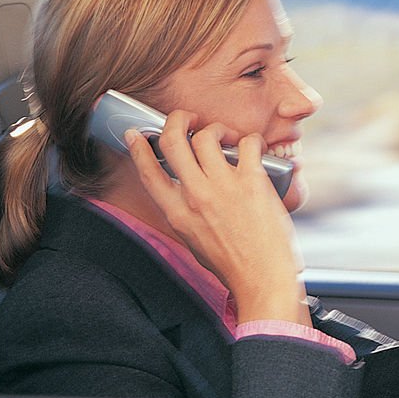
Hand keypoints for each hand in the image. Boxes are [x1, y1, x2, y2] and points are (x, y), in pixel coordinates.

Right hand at [125, 109, 308, 325]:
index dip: (139, 148)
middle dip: (178, 120)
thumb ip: (184, 213)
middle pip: (174, 141)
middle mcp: (195, 196)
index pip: (148, 172)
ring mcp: (223, 186)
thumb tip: (184, 190)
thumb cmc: (232, 264)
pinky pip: (247, 144)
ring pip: (207, 136)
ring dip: (217, 129)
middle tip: (189, 119)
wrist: (262, 278)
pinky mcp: (252, 181)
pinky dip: (252, 140)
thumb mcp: (193, 240)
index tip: (136, 133)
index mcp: (176, 214)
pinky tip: (254, 148)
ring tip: (226, 136)